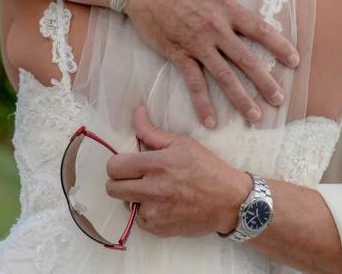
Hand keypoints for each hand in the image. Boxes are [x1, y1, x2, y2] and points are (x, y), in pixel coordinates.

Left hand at [105, 106, 252, 237]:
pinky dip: (147, 212)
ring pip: (125, 204)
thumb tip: (136, 113)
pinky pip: (139, 220)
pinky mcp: (158, 229)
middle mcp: (153, 189)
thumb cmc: (207, 168)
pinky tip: (163, 204)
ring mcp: (155, 212)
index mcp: (158, 164)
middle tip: (135, 177)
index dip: (117, 164)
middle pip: (112, 188)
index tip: (127, 164)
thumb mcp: (182, 143)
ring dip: (134, 197)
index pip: (115, 166)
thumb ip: (153, 131)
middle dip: (120, 181)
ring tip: (154, 191)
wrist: (229, 201)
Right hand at [124, 0, 298, 127]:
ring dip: (240, 98)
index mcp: (226, 8)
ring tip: (255, 116)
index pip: (259, 29)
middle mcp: (216, 30)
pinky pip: (193, 82)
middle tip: (280, 100)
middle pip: (246, 59)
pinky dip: (202, 103)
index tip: (295, 60)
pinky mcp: (178, 55)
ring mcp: (197, 45)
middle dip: (265, 81)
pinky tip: (211, 121)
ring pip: (223, 76)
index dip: (279, 45)